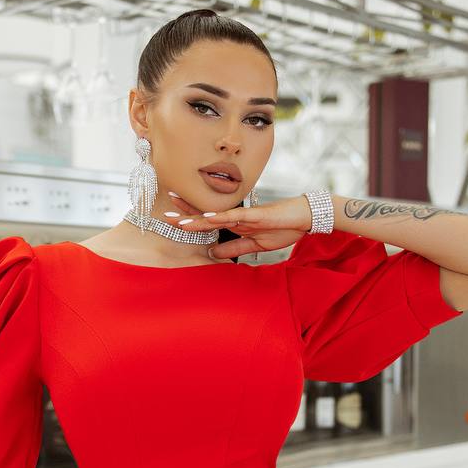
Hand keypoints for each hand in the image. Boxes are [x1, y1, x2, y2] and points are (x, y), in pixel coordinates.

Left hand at [165, 193, 314, 258]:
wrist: (303, 218)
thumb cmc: (282, 228)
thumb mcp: (254, 245)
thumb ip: (233, 248)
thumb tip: (212, 253)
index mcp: (234, 223)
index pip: (207, 222)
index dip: (190, 220)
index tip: (172, 221)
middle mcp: (235, 216)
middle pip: (205, 216)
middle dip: (185, 216)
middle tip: (164, 215)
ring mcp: (244, 215)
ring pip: (215, 216)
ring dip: (196, 218)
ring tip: (178, 221)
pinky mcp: (255, 215)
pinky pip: (234, 217)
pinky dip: (219, 218)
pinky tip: (207, 218)